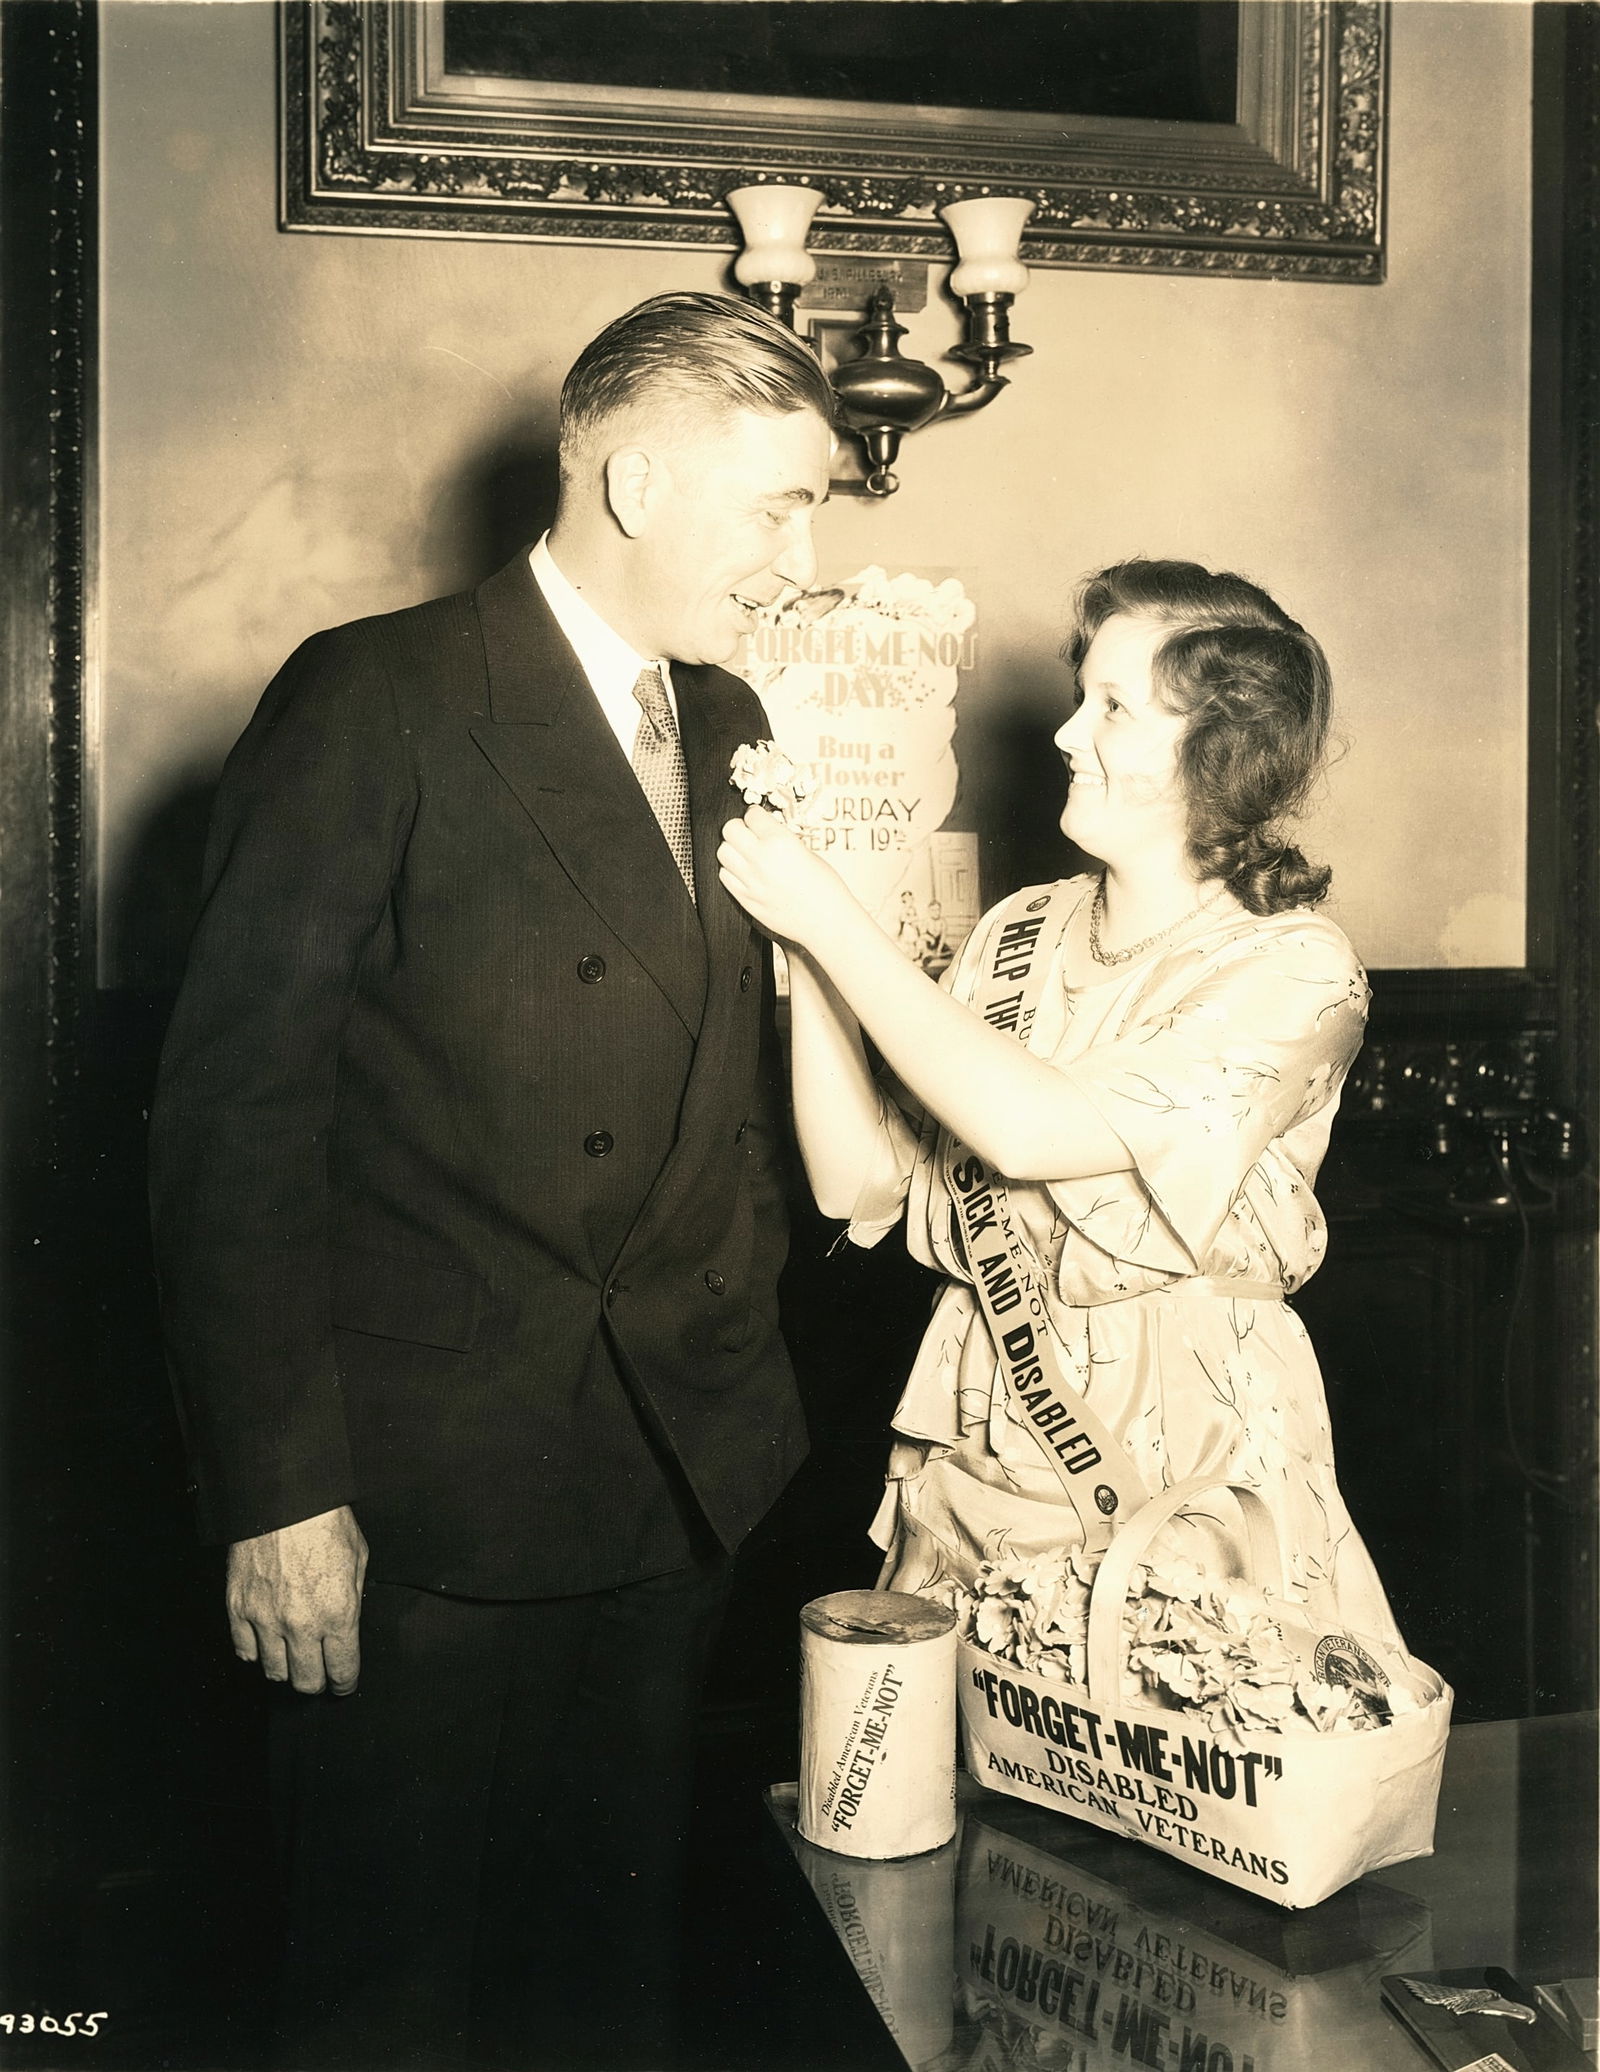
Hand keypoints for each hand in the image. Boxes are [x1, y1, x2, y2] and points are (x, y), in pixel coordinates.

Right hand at [227, 1504, 367, 1695]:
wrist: (284, 1499)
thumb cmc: (325, 1522)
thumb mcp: (358, 1560)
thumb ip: (352, 1599)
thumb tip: (345, 1625)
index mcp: (338, 1613)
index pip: (342, 1671)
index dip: (344, 1683)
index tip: (343, 1682)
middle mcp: (302, 1624)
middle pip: (307, 1682)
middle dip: (318, 1681)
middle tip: (320, 1671)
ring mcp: (266, 1619)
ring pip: (275, 1673)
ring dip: (287, 1668)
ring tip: (293, 1656)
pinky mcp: (239, 1609)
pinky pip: (244, 1651)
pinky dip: (256, 1653)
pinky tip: (266, 1642)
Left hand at [718, 806, 855, 950]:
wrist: (826, 921)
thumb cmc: (825, 890)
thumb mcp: (807, 852)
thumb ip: (781, 840)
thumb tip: (765, 833)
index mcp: (780, 842)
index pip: (752, 815)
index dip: (756, 815)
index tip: (758, 818)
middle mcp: (761, 858)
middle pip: (730, 830)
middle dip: (740, 828)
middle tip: (749, 834)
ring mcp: (750, 880)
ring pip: (723, 852)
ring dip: (733, 849)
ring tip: (746, 854)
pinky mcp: (745, 898)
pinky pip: (725, 876)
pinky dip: (731, 871)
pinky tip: (746, 872)